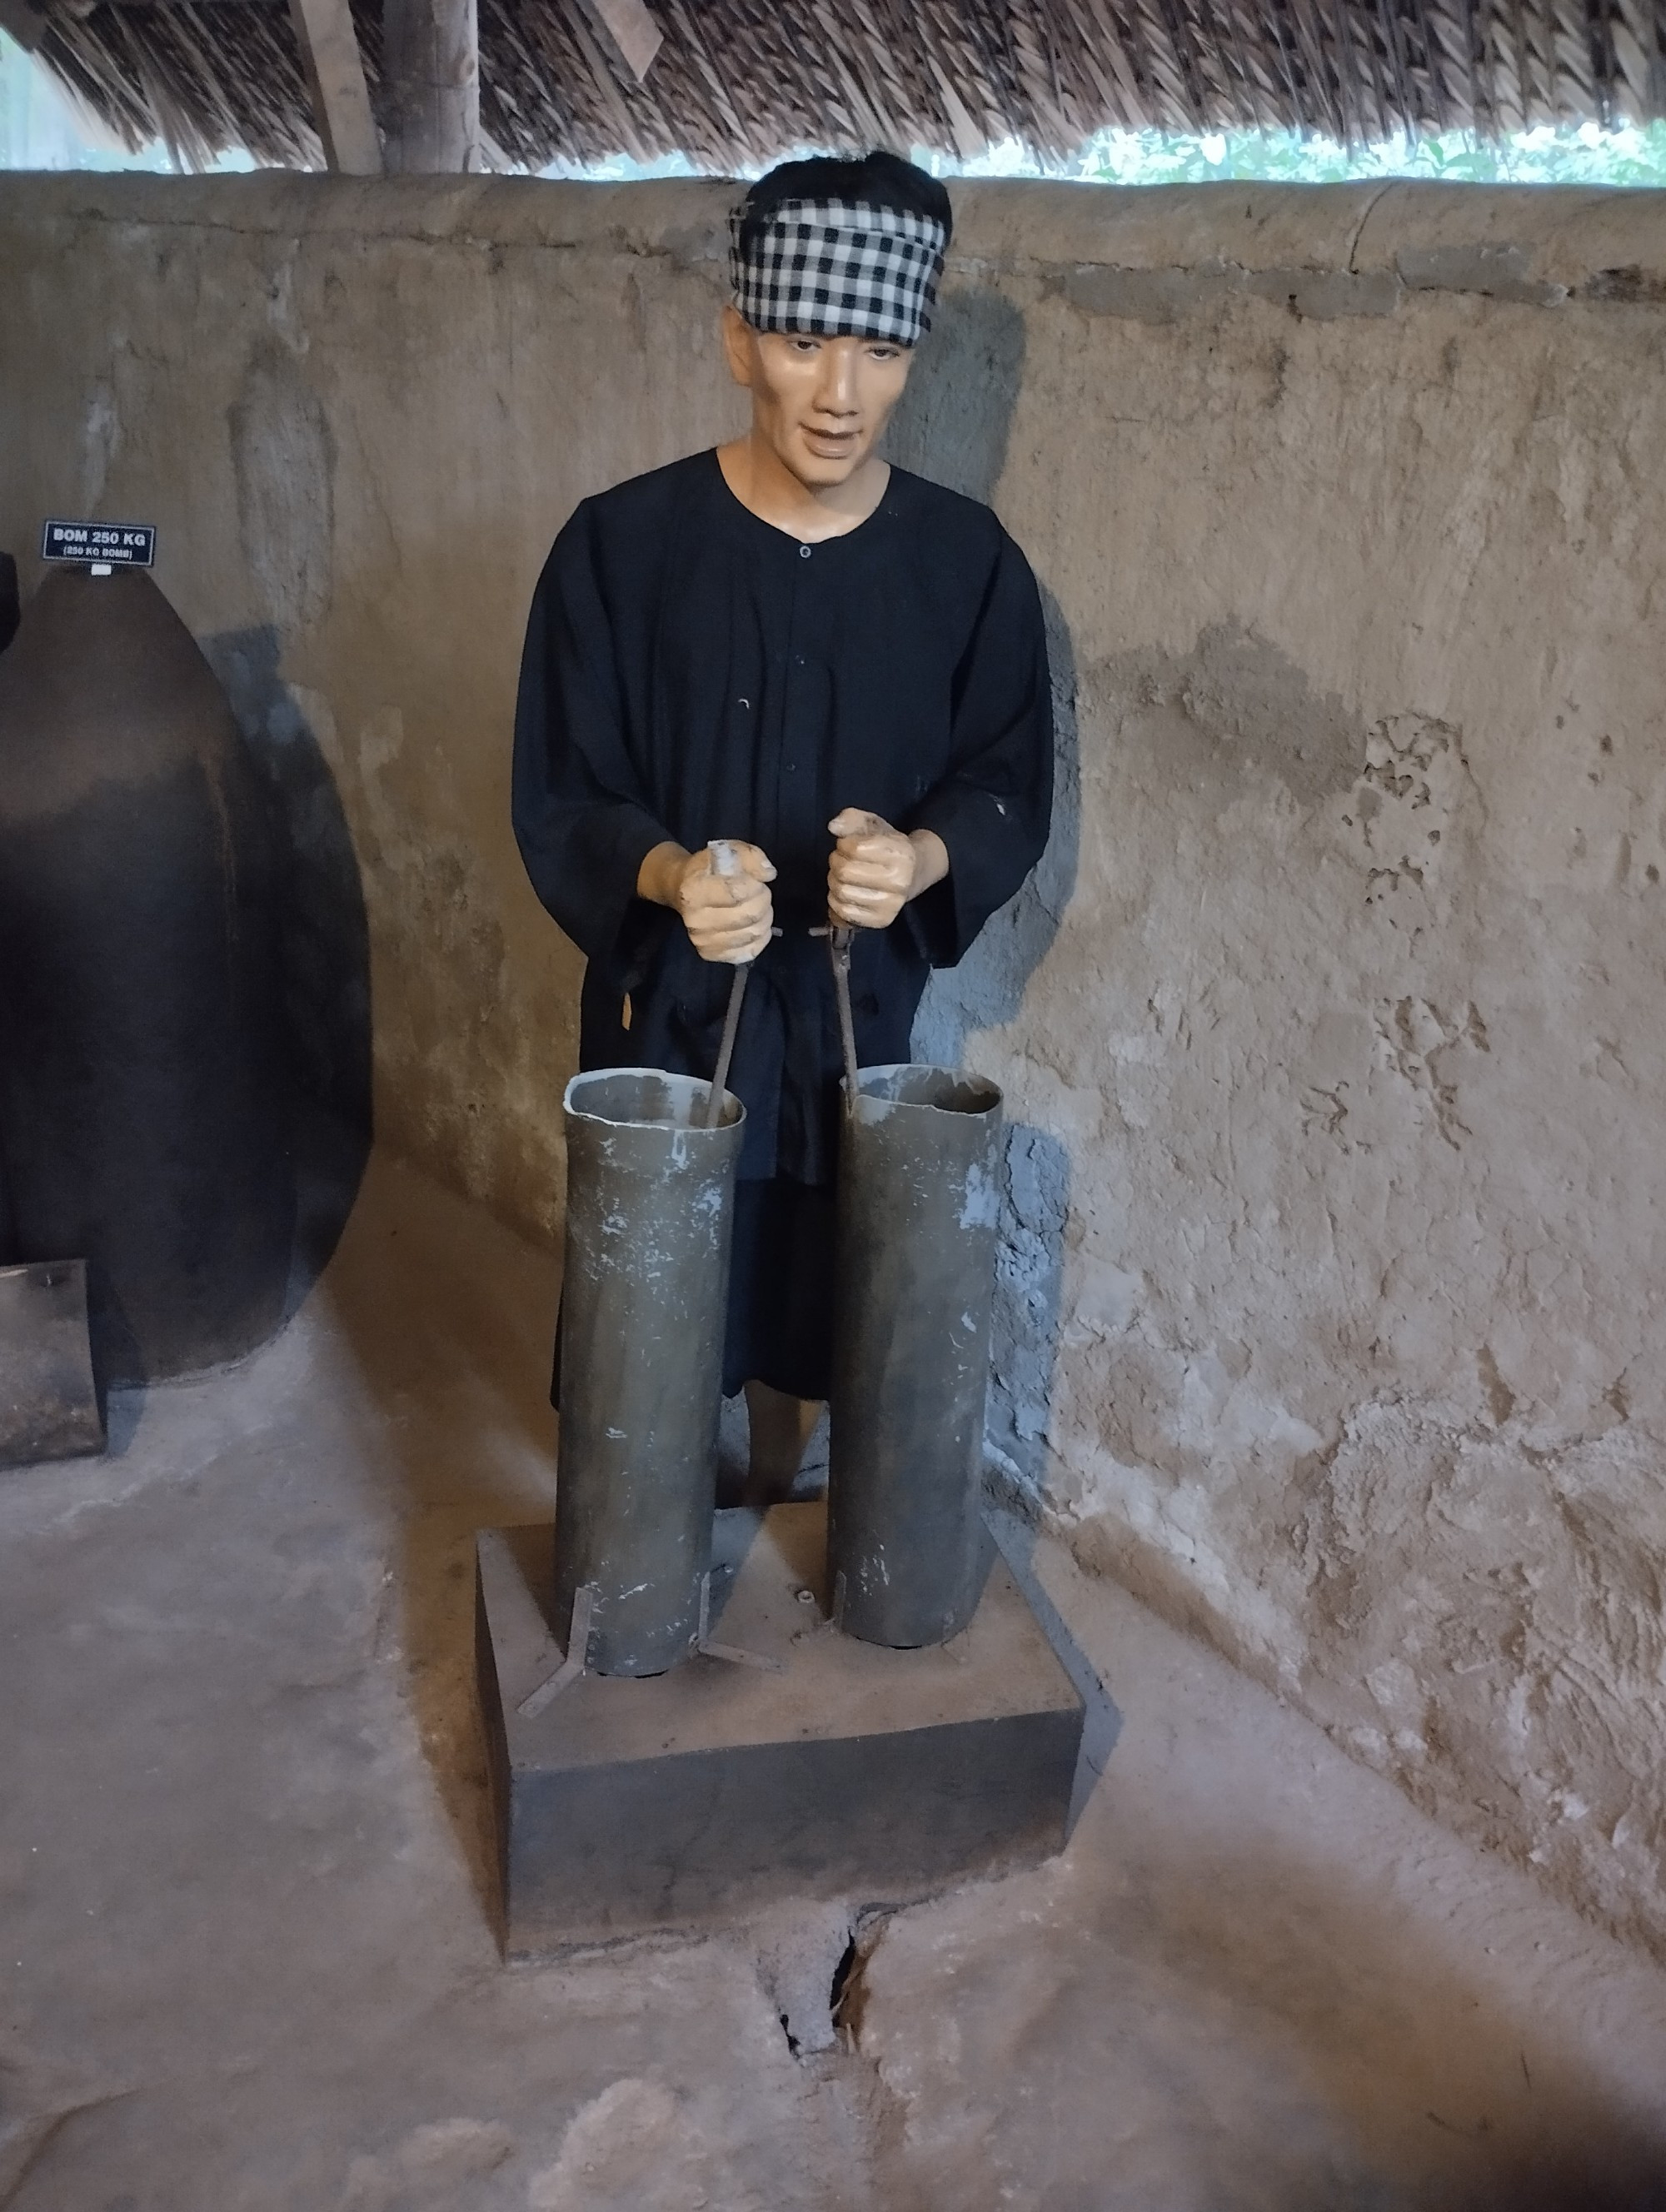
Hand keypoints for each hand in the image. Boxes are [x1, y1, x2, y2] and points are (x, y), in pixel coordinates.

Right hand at [639, 840, 775, 963]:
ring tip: (754, 906)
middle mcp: (694, 919)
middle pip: (750, 914)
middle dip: (762, 899)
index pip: (738, 892)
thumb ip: (750, 856)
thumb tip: (768, 874)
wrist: (681, 890)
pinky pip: (750, 950)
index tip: (754, 879)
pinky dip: (759, 936)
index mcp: (694, 889)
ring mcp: (702, 940)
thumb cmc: (708, 869)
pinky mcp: (710, 954)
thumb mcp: (728, 851)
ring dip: (763, 917)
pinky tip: (751, 924)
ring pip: (753, 933)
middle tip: (758, 892)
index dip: (755, 884)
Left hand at [827, 810, 947, 929]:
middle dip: (836, 863)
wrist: (915, 872)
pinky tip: (845, 894)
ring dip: (834, 883)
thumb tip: (833, 827)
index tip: (848, 845)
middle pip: (845, 872)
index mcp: (900, 854)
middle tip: (842, 861)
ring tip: (844, 877)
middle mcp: (899, 881)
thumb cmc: (889, 847)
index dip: (843, 844)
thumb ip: (851, 818)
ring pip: (842, 894)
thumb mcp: (873, 825)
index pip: (854, 848)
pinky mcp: (882, 921)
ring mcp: (892, 904)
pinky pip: (845, 914)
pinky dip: (836, 903)